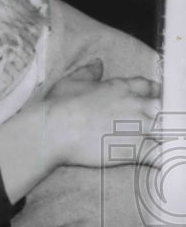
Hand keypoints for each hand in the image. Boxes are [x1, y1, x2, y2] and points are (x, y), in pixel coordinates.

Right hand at [0, 70, 160, 203]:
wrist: (54, 130)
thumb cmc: (59, 106)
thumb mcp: (72, 81)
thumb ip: (89, 72)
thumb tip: (97, 63)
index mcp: (123, 88)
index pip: (152, 87)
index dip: (156, 94)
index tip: (156, 100)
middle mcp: (137, 105)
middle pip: (167, 108)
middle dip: (168, 115)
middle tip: (163, 124)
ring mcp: (139, 127)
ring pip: (170, 130)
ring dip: (171, 136)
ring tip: (172, 144)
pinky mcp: (135, 149)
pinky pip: (161, 155)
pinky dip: (166, 159)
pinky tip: (169, 163)